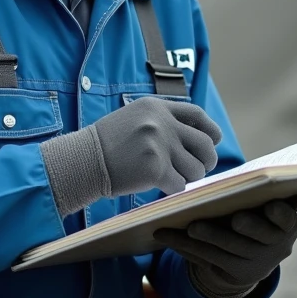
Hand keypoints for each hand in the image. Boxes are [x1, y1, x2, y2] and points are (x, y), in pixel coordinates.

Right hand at [94, 97, 222, 196]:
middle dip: (207, 160)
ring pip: (196, 169)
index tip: (213, 142)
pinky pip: (181, 185)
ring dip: (189, 178)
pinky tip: (159, 186)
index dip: (211, 131)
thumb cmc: (107, 144)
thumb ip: (163, 122)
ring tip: (172, 177)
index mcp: (157, 107)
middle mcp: (162, 123)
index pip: (197, 115)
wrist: (82, 160)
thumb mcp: (134, 118)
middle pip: (205, 144)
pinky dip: (173, 189)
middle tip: (198, 169)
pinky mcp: (156, 169)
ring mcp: (160, 145)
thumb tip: (197, 139)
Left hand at [153, 199, 296, 297]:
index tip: (271, 205)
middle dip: (244, 227)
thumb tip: (241, 175)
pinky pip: (205, 259)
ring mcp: (254, 264)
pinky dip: (184, 246)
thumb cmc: (255, 214)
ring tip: (190, 226)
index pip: (287, 219)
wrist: (252, 256)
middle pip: (256, 236)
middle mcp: (275, 248)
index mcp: (286, 225)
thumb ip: (256, 192)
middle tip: (232, 219)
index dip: (281, 214)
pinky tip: (165, 235)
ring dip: (205, 238)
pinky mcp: (231, 276)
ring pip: (226, 250)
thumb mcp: (261, 204)